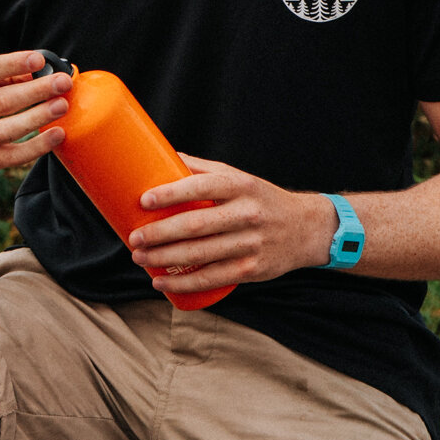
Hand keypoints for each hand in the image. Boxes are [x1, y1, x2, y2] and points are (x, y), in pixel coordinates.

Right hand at [0, 51, 70, 182]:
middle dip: (36, 90)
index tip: (38, 59)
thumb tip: (39, 71)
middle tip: (63, 82)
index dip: (12, 64)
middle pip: (2, 101)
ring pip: (9, 130)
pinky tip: (57, 134)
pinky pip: (15, 156)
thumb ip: (1, 74)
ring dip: (39, 116)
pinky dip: (38, 146)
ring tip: (62, 104)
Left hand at [128, 159, 334, 289]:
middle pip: (196, 226)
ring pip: (200, 254)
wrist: (306, 229)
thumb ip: (201, 170)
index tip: (143, 200)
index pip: (201, 187)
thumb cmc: (261, 199)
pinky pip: (212, 278)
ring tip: (139, 258)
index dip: (170, 194)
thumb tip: (159, 156)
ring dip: (165, 259)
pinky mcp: (251, 269)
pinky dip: (183, 283)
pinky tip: (161, 282)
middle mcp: (247, 214)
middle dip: (160, 234)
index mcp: (240, 186)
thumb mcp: (238, 178)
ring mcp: (251, 243)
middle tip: (134, 238)